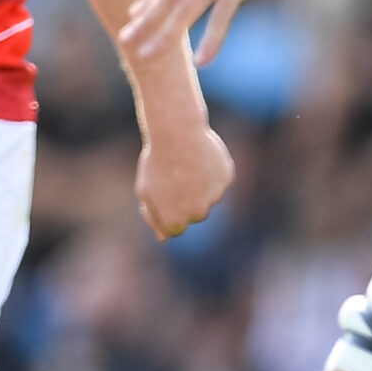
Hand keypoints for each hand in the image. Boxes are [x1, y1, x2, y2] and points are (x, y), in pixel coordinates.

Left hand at [136, 117, 233, 239]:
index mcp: (176, 221)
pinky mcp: (226, 179)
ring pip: (208, 195)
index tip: (163, 191)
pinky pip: (218, 179)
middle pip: (194, 213)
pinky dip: (211, 170)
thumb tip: (164, 237)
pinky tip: (199, 156)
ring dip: (199, 183)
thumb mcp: (145, 191)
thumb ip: (155, 217)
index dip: (168, 209)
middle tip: (174, 174)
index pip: (175, 228)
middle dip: (186, 198)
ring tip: (186, 162)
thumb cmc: (156, 162)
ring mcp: (214, 197)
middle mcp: (198, 214)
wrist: (176, 133)